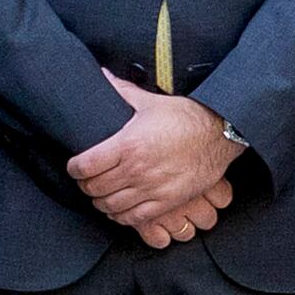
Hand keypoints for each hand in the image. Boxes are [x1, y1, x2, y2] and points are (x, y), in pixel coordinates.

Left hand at [74, 73, 236, 247]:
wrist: (220, 134)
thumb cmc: (187, 117)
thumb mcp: (151, 102)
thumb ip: (122, 91)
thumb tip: (102, 76)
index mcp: (128, 145)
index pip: (85, 165)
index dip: (74, 168)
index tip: (75, 166)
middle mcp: (137, 170)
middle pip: (94, 188)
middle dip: (85, 184)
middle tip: (87, 179)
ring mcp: (151, 189)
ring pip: (110, 206)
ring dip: (100, 201)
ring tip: (101, 193)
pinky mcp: (166, 202)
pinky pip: (133, 218)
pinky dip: (120, 216)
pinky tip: (119, 209)